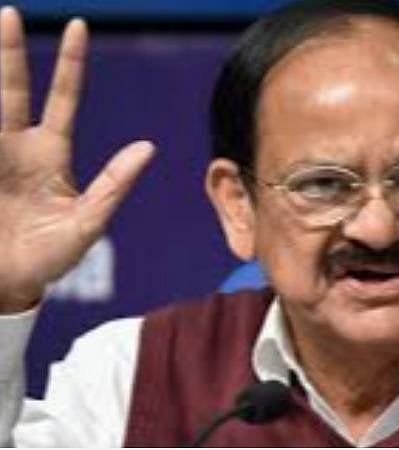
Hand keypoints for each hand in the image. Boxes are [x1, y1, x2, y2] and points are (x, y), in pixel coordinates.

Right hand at [0, 7, 154, 312]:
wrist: (8, 285)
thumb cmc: (52, 257)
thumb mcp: (88, 223)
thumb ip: (114, 185)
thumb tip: (147, 146)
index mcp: (49, 155)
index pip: (61, 98)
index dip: (70, 63)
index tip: (79, 25)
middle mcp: (15, 147)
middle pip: (10, 89)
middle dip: (7, 51)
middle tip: (8, 12)